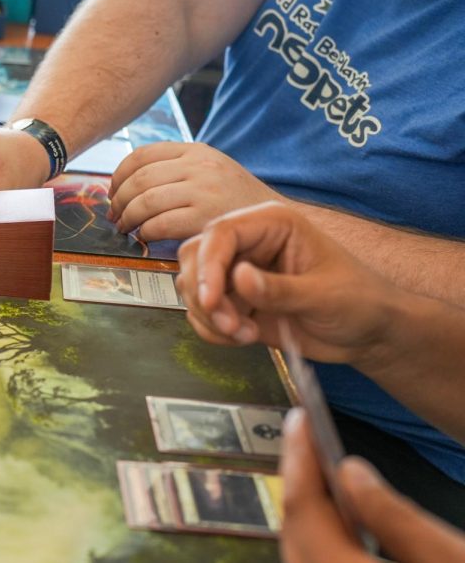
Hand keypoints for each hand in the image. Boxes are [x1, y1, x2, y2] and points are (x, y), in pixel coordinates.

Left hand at [108, 142, 280, 240]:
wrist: (278, 221)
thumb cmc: (238, 200)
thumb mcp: (213, 169)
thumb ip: (178, 168)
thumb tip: (132, 180)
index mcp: (197, 150)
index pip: (142, 155)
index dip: (119, 175)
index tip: (113, 192)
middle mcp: (199, 166)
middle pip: (139, 179)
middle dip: (119, 200)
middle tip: (115, 216)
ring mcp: (203, 191)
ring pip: (145, 202)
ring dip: (127, 218)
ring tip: (125, 228)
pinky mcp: (205, 218)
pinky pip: (159, 224)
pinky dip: (145, 232)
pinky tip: (145, 238)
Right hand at [174, 201, 397, 363]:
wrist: (368, 335)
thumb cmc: (359, 303)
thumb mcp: (324, 296)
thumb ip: (279, 290)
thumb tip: (239, 278)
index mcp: (272, 225)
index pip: (221, 233)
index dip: (208, 265)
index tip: (210, 300)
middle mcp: (249, 244)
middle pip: (196, 256)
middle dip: (205, 294)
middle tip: (230, 325)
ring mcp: (238, 273)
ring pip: (193, 285)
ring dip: (209, 316)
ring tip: (244, 334)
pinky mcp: (235, 301)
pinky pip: (202, 312)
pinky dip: (212, 330)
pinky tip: (244, 338)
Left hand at [280, 410, 464, 562]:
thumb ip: (396, 518)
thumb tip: (349, 474)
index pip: (305, 513)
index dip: (297, 459)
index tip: (297, 418)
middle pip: (294, 539)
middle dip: (297, 483)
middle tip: (306, 435)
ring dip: (310, 517)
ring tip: (321, 470)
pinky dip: (325, 550)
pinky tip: (344, 525)